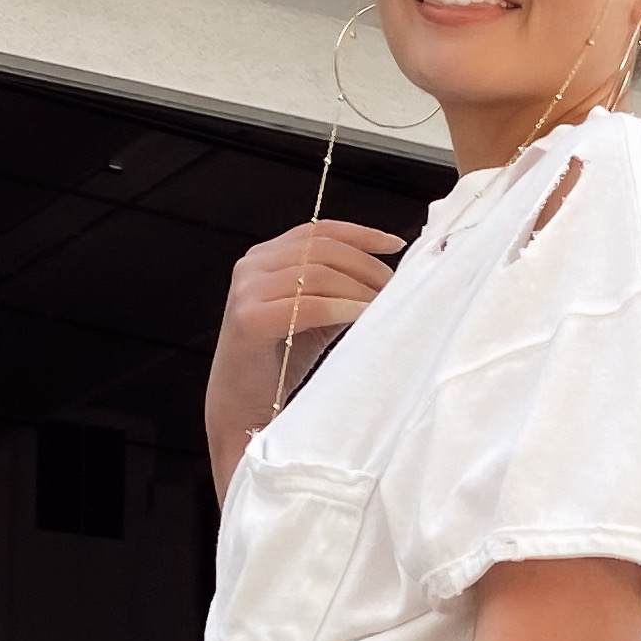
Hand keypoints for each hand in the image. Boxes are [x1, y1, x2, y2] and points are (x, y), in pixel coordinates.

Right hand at [206, 218, 407, 480]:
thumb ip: (340, 290)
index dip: (360, 235)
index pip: (317, 231)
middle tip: (396, 287)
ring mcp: (247, 291)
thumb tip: (387, 276)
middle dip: (365, 265)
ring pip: (317, 274)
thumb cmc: (282, 364)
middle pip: (320, 249)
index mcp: (265, 258)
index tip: (395, 245)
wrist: (244, 409)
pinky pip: (308, 305)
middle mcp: (251, 267)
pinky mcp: (249, 320)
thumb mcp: (317, 317)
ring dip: (359, 288)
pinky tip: (364, 316)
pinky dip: (342, 308)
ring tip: (386, 305)